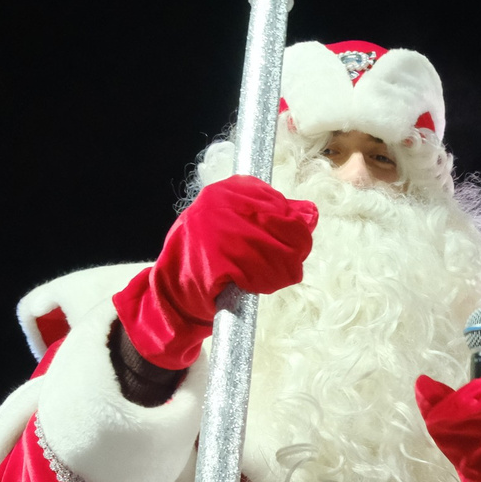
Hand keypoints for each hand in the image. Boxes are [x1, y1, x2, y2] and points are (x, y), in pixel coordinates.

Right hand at [111, 178, 316, 369]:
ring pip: (275, 251)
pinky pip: (258, 272)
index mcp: (227, 191)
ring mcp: (216, 230)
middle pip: (282, 226)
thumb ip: (269, 218)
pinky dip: (263, 282)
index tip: (293, 245)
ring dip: (280, 271)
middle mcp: (221, 204)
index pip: (279, 204)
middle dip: (292, 251)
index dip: (293, 228)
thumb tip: (310, 214)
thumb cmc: (205, 258)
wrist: (170, 291)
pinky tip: (253, 286)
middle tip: (287, 267)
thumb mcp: (234, 227)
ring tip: (268, 279)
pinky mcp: (216, 260)